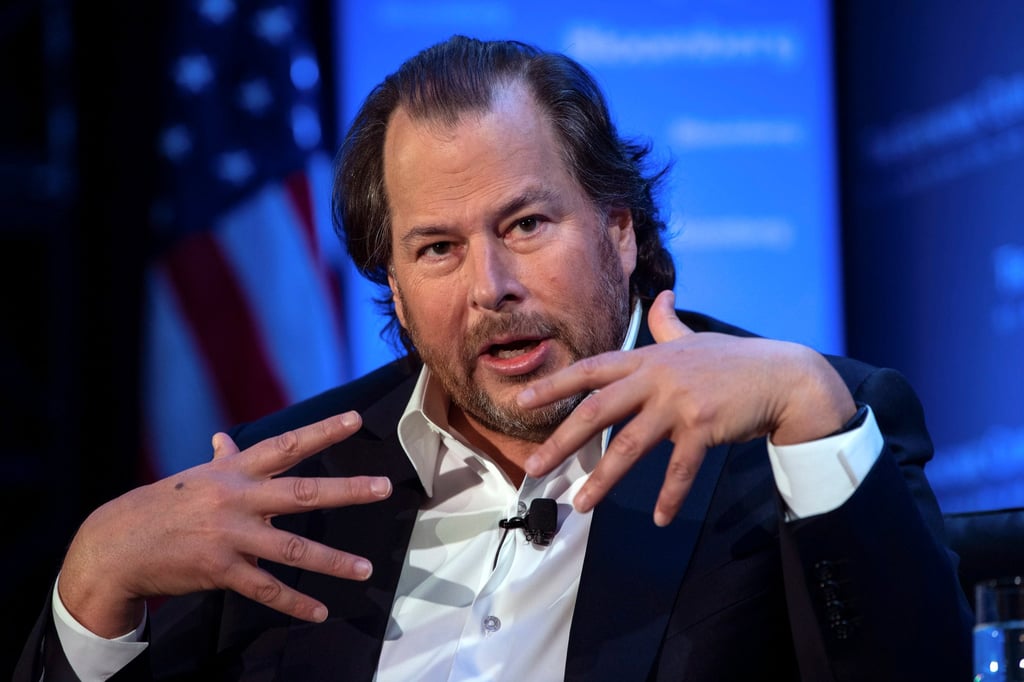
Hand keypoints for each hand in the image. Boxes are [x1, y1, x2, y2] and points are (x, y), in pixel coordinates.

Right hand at [58, 411, 391, 637]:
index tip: (356, 419)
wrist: (116, 545)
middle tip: (383, 487)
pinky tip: (319, 611)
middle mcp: (237, 500)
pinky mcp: (220, 571)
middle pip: (301, 493)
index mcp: (235, 472)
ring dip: (332, 562)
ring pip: (292, 550)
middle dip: (346, 490)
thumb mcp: (195, 478)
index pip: (286, 445)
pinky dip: (294, 603)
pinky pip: (265, 590)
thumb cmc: (163, 506)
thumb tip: (225, 438)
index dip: (322, 431)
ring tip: (365, 570)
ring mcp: (230, 536)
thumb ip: (221, 461)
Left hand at [518, 290, 854, 526]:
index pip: (589, 370)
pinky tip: (659, 518)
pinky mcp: (704, 427)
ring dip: (604, 479)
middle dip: (561, 440)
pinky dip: (669, 495)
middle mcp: (656, 378)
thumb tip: (660, 298)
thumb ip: (668, 323)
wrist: (781, 375)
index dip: (553, 385)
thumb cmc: (733, 360)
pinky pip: (680, 468)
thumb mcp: (693, 339)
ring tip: (580, 505)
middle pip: (597, 410)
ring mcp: (679, 402)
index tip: (521, 402)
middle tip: (534, 466)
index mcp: (646, 359)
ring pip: (630, 446)